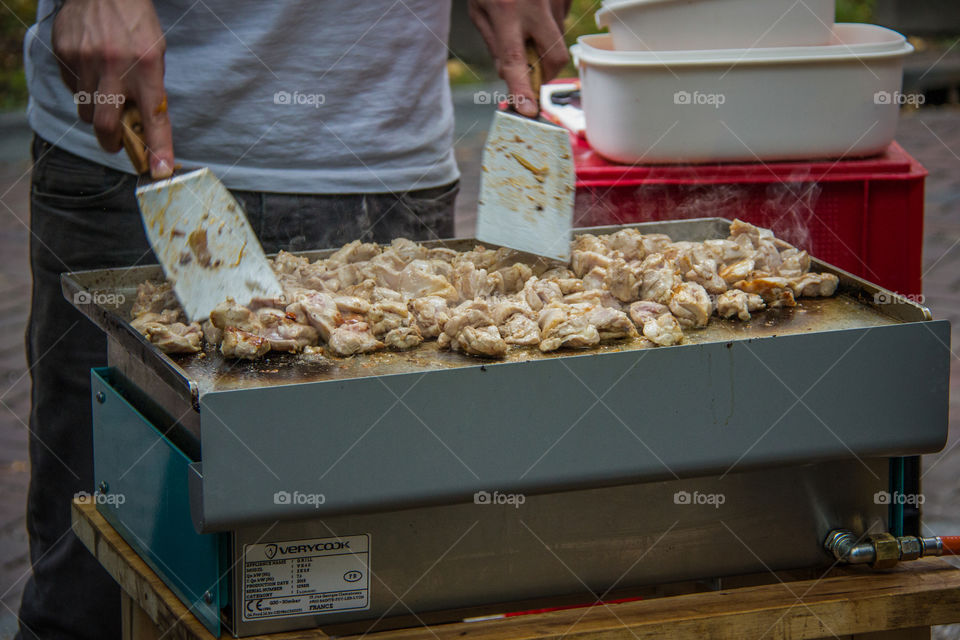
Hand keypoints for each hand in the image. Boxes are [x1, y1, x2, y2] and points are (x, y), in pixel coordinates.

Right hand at [53, 0, 173, 177]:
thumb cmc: (135, 24)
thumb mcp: (155, 54)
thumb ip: (151, 91)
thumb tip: (149, 132)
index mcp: (145, 66)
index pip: (154, 118)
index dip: (157, 148)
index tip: (159, 171)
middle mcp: (113, 65)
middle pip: (107, 125)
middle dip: (112, 142)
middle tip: (115, 143)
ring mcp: (84, 59)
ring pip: (86, 111)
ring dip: (97, 113)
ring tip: (106, 94)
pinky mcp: (63, 53)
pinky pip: (72, 88)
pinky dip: (82, 89)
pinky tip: (91, 71)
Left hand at [469, 0, 570, 116]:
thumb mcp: (479, 10)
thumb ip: (493, 44)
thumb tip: (509, 76)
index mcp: (506, 9)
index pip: (515, 59)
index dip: (523, 88)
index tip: (528, 110)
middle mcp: (536, 6)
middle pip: (554, 59)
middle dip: (545, 74)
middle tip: (530, 71)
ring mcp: (556, 0)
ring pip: (559, 42)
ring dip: (544, 45)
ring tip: (525, 23)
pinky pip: (563, 22)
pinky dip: (549, 26)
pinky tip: (534, 8)